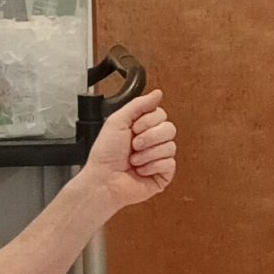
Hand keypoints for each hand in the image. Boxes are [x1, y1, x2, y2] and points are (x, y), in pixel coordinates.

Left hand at [78, 89, 177, 210]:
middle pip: (169, 129)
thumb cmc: (105, 155)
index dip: (148, 121)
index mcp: (142, 128)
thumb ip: (138, 104)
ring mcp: (158, 158)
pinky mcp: (162, 175)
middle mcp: (152, 142)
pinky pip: (169, 164)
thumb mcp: (118, 120)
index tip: (134, 128)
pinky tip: (141, 170)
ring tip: (134, 160)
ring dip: (148, 153)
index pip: (161, 114)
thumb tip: (157, 93)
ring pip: (170, 146)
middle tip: (134, 145)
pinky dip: (152, 166)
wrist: (103, 180)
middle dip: (149, 137)